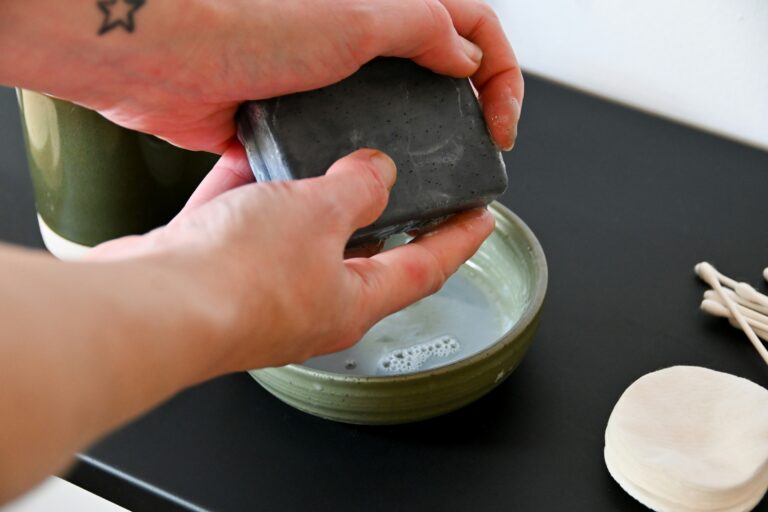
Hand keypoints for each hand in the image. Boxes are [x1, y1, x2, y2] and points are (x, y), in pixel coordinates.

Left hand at [1, 0, 522, 152]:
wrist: (163, 63)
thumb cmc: (243, 28)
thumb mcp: (354, 20)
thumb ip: (422, 31)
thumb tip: (467, 57)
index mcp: (383, 8)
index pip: (470, 28)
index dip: (499, 73)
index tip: (500, 121)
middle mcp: (362, 41)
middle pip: (440, 73)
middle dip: (470, 108)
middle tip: (480, 147)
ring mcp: (333, 81)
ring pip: (396, 112)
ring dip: (420, 140)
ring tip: (433, 173)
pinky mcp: (303, 117)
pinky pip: (348, 142)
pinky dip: (366, 163)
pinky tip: (373, 183)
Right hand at [87, 145, 494, 371]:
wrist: (153, 304)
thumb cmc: (238, 281)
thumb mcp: (319, 215)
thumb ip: (356, 189)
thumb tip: (376, 172)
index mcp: (353, 301)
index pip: (428, 268)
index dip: (461, 240)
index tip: (483, 220)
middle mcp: (312, 303)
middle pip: (362, 253)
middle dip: (382, 217)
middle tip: (401, 184)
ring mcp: (263, 291)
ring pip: (299, 236)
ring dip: (311, 199)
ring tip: (323, 162)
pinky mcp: (219, 274)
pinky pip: (245, 225)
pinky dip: (252, 194)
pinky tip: (248, 162)